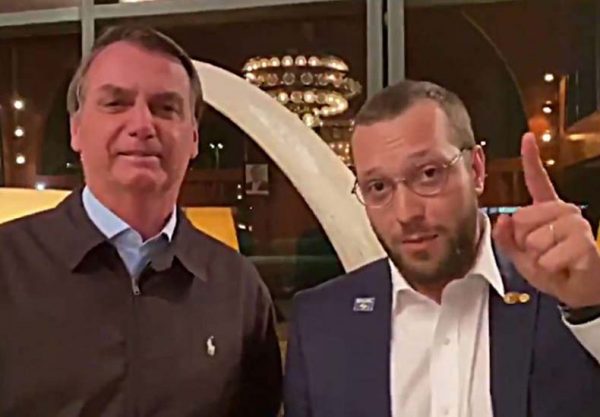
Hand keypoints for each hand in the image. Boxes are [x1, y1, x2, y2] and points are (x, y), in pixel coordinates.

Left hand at [493, 132, 599, 307]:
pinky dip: (550, 267)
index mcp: (547, 211)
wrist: (580, 294)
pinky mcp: (585, 242)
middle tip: (540, 254)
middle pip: (523, 217)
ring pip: (536, 238)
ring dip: (538, 257)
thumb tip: (504, 218)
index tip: (527, 138)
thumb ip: (506, 239)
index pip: (538, 180)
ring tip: (553, 261)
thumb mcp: (521, 258)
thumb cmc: (555, 272)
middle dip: (524, 243)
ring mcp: (577, 224)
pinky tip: (562, 267)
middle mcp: (564, 212)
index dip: (531, 158)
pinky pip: (550, 255)